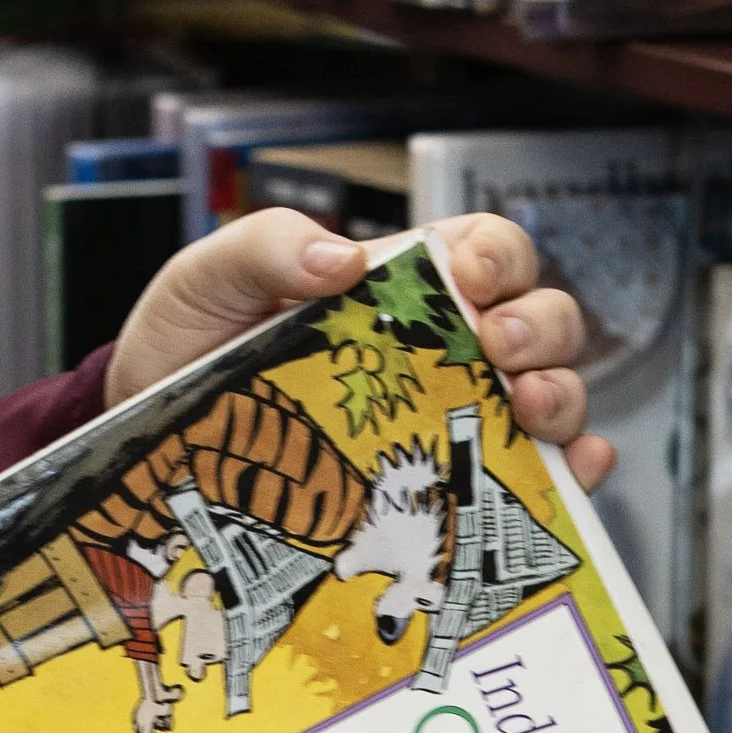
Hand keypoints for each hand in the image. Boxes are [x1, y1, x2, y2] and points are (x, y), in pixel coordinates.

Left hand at [105, 208, 611, 493]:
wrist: (155, 440)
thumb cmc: (189, 345)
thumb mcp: (207, 279)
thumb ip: (265, 246)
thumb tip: (341, 261)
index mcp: (399, 284)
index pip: (486, 250)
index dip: (499, 255)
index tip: (470, 279)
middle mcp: (445, 348)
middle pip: (538, 319)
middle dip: (540, 327)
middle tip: (501, 349)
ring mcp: (453, 418)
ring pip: (552, 391)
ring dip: (562, 394)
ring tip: (528, 410)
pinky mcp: (449, 486)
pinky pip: (539, 476)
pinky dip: (576, 468)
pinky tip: (576, 467)